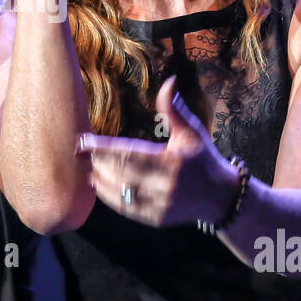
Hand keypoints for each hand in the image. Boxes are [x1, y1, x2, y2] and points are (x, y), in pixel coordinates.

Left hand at [76, 76, 240, 228]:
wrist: (220, 197)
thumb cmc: (203, 159)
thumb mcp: (192, 132)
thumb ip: (174, 109)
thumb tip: (168, 81)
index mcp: (172, 162)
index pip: (129, 153)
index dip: (102, 147)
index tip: (83, 140)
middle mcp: (165, 186)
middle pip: (120, 173)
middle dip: (97, 162)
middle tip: (80, 151)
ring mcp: (160, 205)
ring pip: (119, 193)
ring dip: (99, 179)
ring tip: (87, 166)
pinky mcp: (156, 219)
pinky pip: (126, 208)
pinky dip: (109, 196)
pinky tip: (98, 184)